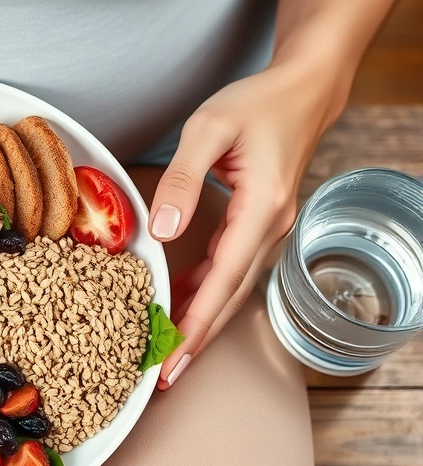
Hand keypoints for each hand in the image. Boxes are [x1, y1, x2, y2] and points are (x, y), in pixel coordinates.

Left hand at [148, 61, 346, 388]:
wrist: (302, 90)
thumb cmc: (256, 104)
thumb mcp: (209, 129)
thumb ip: (183, 179)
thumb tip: (164, 232)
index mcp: (261, 209)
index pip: (224, 279)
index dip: (197, 322)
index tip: (174, 356)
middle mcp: (270, 227)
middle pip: (231, 296)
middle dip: (198, 338)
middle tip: (165, 375)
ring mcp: (268, 228)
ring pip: (232, 286)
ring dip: (202, 319)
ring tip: (168, 349)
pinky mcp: (259, 224)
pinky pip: (232, 267)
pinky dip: (208, 291)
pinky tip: (184, 301)